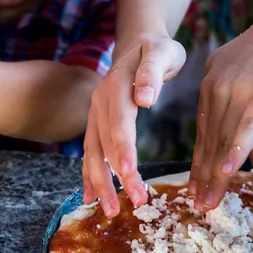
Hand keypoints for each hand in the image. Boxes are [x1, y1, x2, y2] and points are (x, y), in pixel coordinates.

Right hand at [82, 37, 185, 215]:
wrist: (138, 44)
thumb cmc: (157, 50)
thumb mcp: (163, 52)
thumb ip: (152, 72)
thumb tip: (144, 98)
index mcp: (116, 88)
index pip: (118, 124)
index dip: (123, 151)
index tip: (132, 176)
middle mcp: (99, 103)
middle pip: (103, 144)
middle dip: (114, 177)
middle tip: (132, 203)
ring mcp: (95, 113)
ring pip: (93, 152)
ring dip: (100, 182)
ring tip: (110, 209)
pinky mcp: (97, 122)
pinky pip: (90, 151)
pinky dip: (89, 174)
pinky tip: (90, 196)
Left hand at [190, 11, 252, 210]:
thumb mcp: (239, 63)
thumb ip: (226, 84)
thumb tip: (219, 104)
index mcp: (211, 84)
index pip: (202, 131)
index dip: (198, 162)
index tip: (193, 188)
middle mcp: (217, 88)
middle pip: (208, 140)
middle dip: (202, 176)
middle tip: (197, 205)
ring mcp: (238, 89)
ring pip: (223, 139)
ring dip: (216, 174)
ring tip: (210, 201)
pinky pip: (247, 127)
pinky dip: (237, 151)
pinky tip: (230, 172)